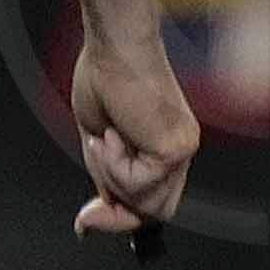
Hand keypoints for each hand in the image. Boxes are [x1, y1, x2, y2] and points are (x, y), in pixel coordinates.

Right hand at [66, 25, 199, 239]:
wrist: (115, 47)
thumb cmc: (106, 79)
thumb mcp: (99, 145)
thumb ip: (105, 181)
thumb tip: (91, 221)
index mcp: (165, 147)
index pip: (155, 203)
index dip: (122, 218)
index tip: (88, 220)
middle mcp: (179, 150)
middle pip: (156, 211)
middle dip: (117, 212)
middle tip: (90, 197)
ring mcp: (182, 149)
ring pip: (146, 202)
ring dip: (112, 178)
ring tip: (103, 140)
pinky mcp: (175, 147)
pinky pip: (138, 182)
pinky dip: (113, 165)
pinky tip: (111, 134)